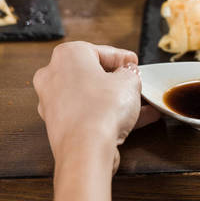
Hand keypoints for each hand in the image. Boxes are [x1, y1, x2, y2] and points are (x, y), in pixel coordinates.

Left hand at [33, 41, 159, 171]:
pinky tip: (136, 119)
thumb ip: (131, 73)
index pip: (102, 51)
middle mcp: (54, 76)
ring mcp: (54, 102)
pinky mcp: (60, 125)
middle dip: (117, 80)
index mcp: (68, 56)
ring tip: (143, 104)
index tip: (134, 63)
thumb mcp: (130, 81)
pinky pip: (89, 113)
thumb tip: (129, 73)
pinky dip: (109, 114)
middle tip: (136, 82)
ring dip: (117, 99)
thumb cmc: (103, 108)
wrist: (86, 149)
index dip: (123, 58)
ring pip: (91, 96)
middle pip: (92, 74)